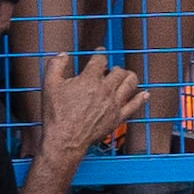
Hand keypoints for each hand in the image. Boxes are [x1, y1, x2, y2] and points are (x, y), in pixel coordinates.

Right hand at [34, 49, 143, 166]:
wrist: (65, 140)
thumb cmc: (57, 114)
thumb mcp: (49, 85)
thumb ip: (55, 65)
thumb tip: (63, 55)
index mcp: (89, 79)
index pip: (100, 59)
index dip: (100, 53)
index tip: (100, 53)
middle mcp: (105, 89)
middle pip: (118, 70)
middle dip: (114, 67)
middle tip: (110, 70)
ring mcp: (114, 104)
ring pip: (130, 83)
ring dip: (129, 77)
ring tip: (124, 77)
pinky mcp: (118, 117)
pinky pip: (135, 105)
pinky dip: (141, 98)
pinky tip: (144, 94)